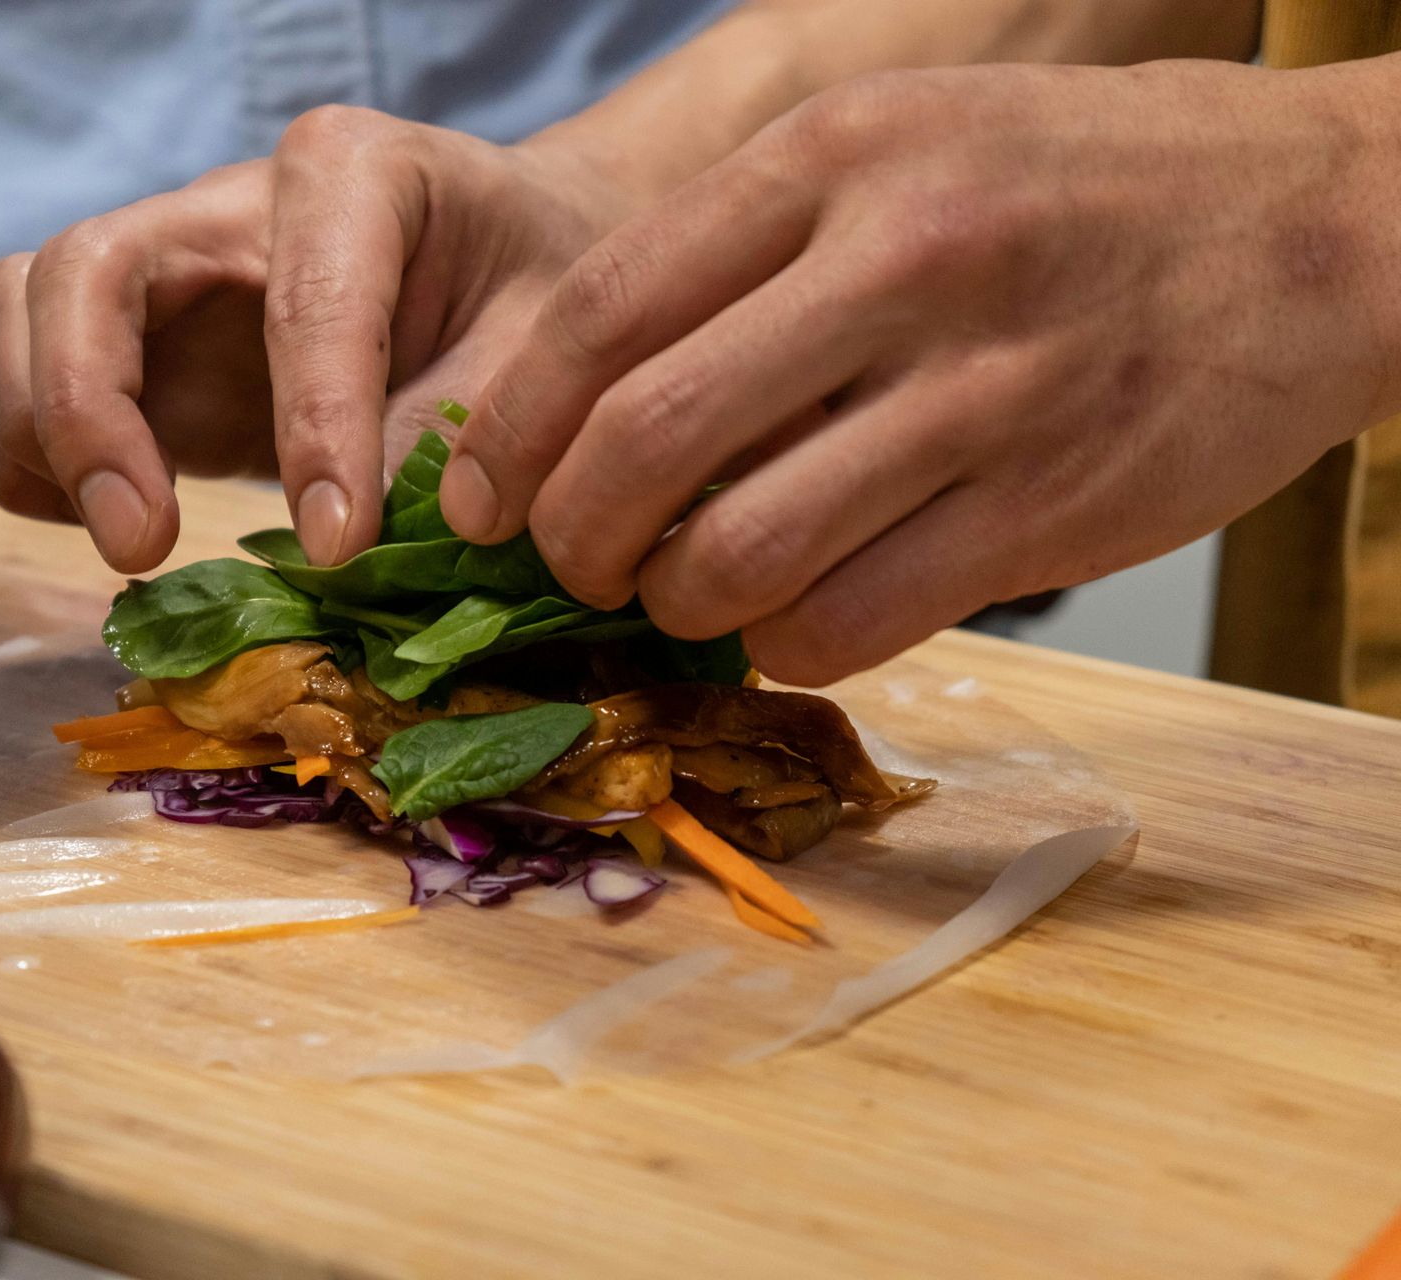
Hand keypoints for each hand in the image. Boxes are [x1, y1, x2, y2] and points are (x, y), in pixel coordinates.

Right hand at [0, 106, 632, 571]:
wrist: (518, 275)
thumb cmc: (536, 301)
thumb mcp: (541, 356)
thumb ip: (455, 433)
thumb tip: (341, 545)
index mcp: (350, 171)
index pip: (301, 292)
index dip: (312, 422)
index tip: (338, 545)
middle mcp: (224, 206)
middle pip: (81, 273)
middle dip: (87, 413)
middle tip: (144, 544)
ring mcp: (163, 275)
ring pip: (17, 312)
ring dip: (41, 438)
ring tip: (133, 541)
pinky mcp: (135, 349)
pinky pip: (30, 385)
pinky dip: (44, 465)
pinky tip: (130, 522)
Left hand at [443, 60, 1400, 683]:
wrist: (1324, 222)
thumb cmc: (1079, 186)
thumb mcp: (903, 145)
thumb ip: (751, 248)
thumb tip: (591, 394)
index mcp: (838, 158)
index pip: (604, 309)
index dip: (509, 426)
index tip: (477, 495)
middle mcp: (904, 262)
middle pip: (645, 440)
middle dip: (571, 535)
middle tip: (571, 563)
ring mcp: (985, 392)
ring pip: (742, 554)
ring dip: (677, 604)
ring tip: (684, 594)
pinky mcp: (1050, 506)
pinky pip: (853, 620)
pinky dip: (787, 644)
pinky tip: (791, 621)